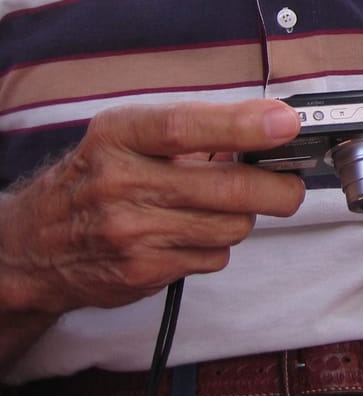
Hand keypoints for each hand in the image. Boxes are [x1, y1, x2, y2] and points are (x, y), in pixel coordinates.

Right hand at [1, 101, 304, 314]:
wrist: (35, 246)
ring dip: (242, 216)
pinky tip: (192, 234)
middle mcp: (122, 182)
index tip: (286, 124)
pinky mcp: (143, 272)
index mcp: (120, 136)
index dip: (242, 124)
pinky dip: (217, 245)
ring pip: (231, 226)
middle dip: (278, 187)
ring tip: (221, 206)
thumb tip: (269, 127)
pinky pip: (214, 257)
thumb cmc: (97, 178)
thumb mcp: (128, 137)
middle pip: (227, 187)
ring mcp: (132, 232)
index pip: (185, 126)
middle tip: (293, 184)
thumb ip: (193, 130)